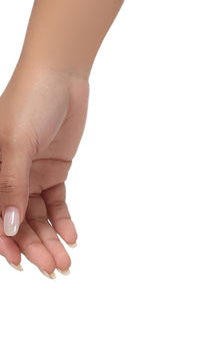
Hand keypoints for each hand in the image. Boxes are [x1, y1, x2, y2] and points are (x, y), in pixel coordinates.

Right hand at [0, 65, 88, 276]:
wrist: (61, 74)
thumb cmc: (29, 101)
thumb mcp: (16, 143)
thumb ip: (11, 186)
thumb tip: (9, 227)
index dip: (5, 243)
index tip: (20, 264)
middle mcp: (6, 178)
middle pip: (18, 222)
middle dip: (34, 247)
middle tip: (53, 269)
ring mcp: (29, 175)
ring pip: (37, 217)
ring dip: (50, 239)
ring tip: (65, 261)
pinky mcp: (53, 170)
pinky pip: (55, 203)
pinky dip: (63, 221)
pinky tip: (72, 237)